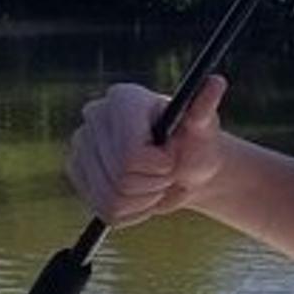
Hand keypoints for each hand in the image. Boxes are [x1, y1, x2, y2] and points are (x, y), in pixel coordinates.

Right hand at [65, 76, 227, 226]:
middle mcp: (94, 115)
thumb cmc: (196, 145)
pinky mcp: (77, 172)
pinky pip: (105, 209)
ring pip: (112, 197)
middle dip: (155, 183)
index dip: (159, 166)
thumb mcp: (204, 130)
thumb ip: (204, 108)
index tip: (171, 159)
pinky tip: (142, 194)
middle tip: (167, 172)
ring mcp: (81, 144)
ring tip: (156, 183)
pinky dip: (132, 211)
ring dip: (144, 199)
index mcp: (123, 98)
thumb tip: (217, 82)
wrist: (185, 169)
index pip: (130, 153)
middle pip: (121, 177)